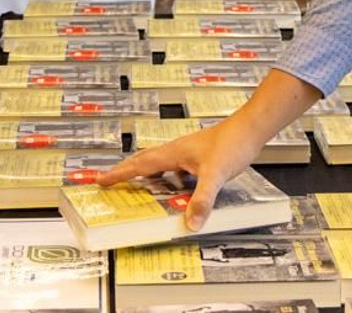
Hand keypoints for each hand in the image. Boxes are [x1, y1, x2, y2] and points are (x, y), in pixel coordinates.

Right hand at [94, 116, 268, 230]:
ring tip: (140, 188)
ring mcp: (188, 152)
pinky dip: (170, 179)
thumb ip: (202, 200)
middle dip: (126, 172)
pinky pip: (177, 169)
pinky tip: (179, 189)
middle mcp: (177, 150)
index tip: (101, 180)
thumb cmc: (232, 142)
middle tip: (111, 181)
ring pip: (160, 165)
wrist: (250, 128)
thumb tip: (190, 222)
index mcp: (173, 153)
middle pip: (144, 162)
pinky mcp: (199, 156)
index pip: (139, 165)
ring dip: (148, 176)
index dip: (119, 173)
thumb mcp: (215, 175)